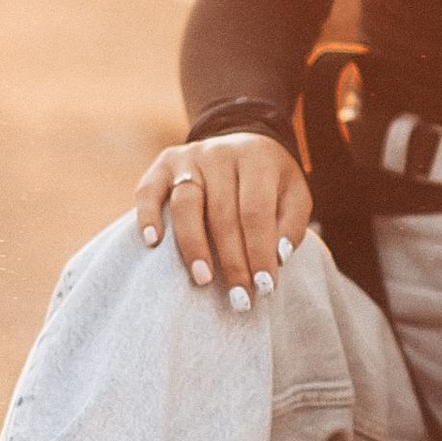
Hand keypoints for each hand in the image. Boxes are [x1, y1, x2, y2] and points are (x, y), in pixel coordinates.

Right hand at [135, 129, 311, 307]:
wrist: (241, 141)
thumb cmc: (270, 181)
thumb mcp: (294, 194)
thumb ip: (291, 224)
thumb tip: (277, 257)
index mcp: (257, 159)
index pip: (256, 211)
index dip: (259, 251)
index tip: (264, 288)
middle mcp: (220, 154)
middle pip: (222, 214)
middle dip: (231, 261)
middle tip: (238, 298)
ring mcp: (189, 157)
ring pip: (185, 204)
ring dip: (193, 246)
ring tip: (203, 280)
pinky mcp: (163, 164)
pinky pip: (148, 190)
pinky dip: (147, 215)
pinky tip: (152, 242)